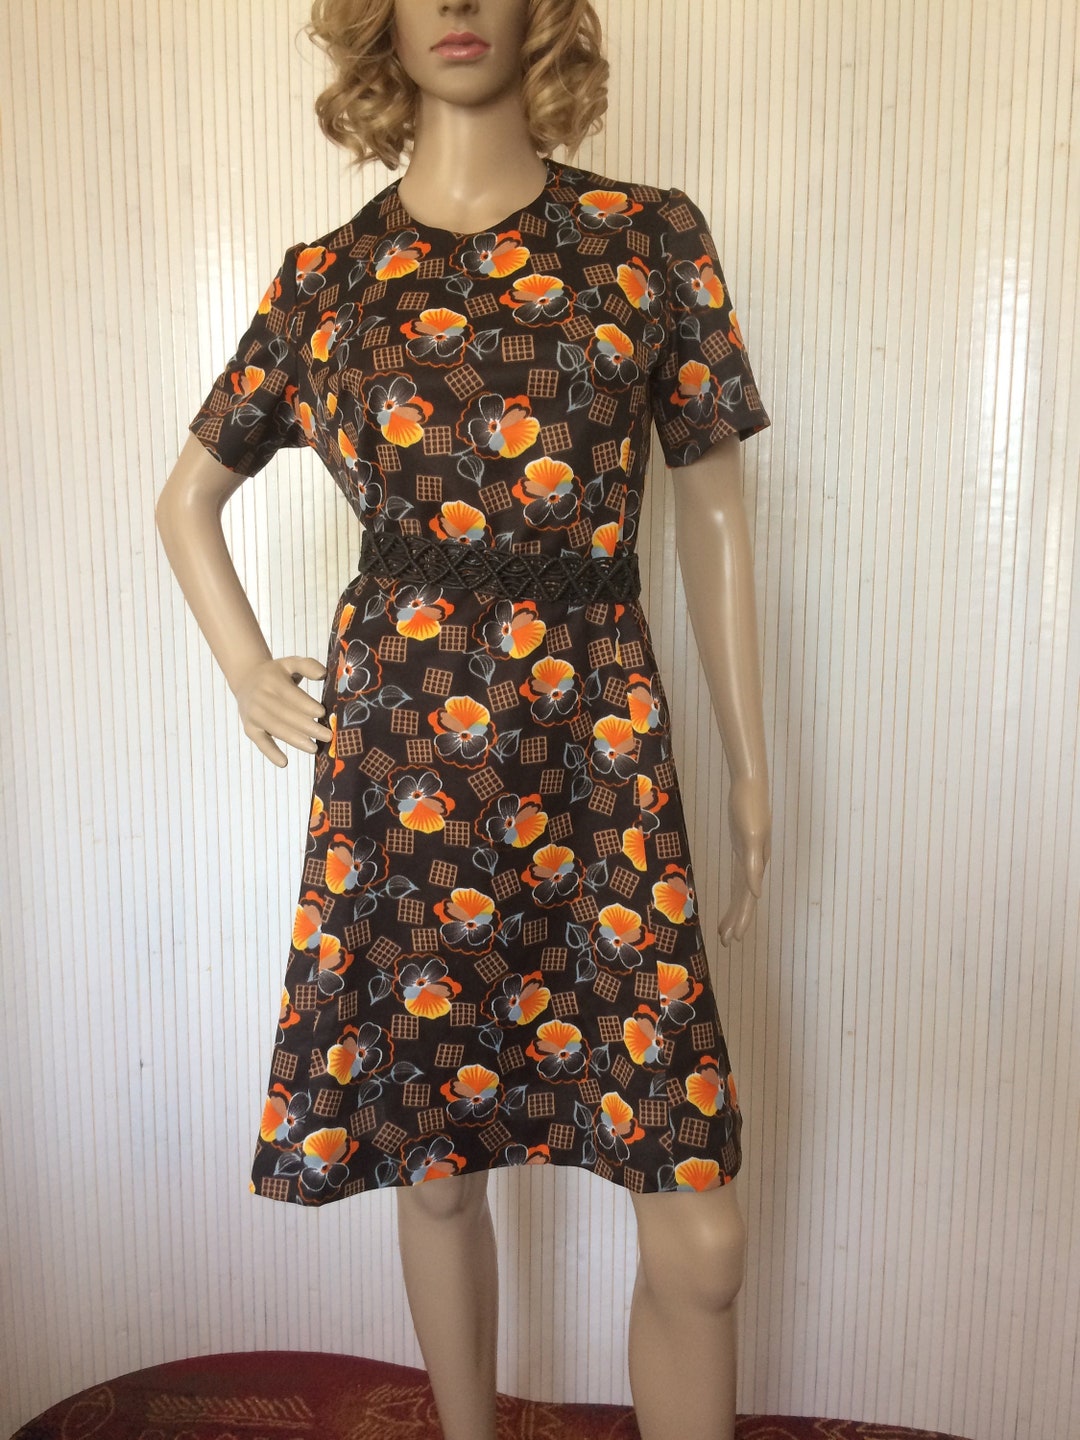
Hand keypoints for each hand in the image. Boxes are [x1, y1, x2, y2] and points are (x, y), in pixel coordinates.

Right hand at [232, 655, 335, 767]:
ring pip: (276, 729)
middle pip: (286, 715)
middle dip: (308, 727)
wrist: (246, 679)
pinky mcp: (250, 728)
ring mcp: (253, 714)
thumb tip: (323, 674)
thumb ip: (307, 665)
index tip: (322, 713)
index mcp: (271, 681)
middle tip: (327, 735)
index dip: (306, 705)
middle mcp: (260, 698)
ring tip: (314, 748)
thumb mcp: (290, 663)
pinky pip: (261, 742)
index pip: (290, 695)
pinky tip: (284, 762)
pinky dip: (271, 753)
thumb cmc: (276, 673)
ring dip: (296, 740)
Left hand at [718, 772, 770, 945]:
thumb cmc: (749, 808)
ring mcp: (748, 855)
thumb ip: (753, 866)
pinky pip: (739, 874)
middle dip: (736, 920)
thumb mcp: (750, 837)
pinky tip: (739, 896)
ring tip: (725, 928)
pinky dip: (738, 889)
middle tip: (726, 942)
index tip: (733, 939)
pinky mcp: (742, 846)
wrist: (749, 785)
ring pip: (741, 889)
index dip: (741, 919)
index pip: (747, 899)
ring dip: (735, 909)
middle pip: (744, 898)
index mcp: (755, 864)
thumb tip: (755, 893)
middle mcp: (753, 863)